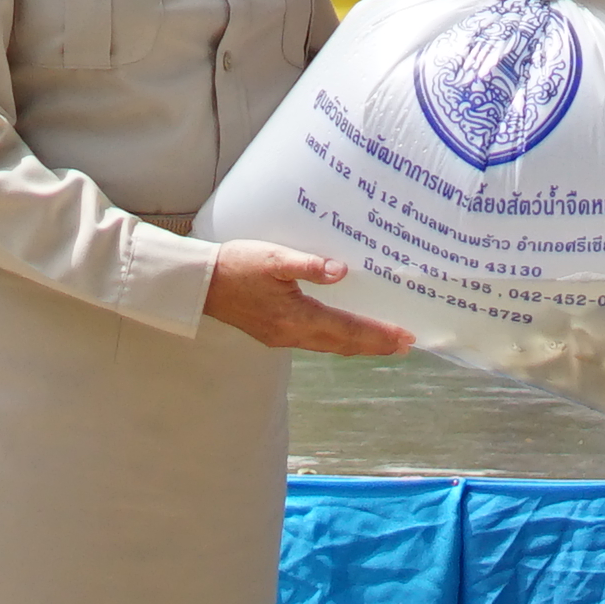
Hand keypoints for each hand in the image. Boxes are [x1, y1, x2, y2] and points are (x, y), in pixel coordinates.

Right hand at [200, 241, 416, 356]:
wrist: (198, 284)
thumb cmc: (234, 266)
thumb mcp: (273, 257)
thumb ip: (309, 265)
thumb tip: (341, 271)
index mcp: (296, 318)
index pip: (348, 330)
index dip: (379, 335)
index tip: (407, 337)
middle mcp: (292, 334)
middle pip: (343, 344)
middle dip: (376, 345)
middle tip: (406, 346)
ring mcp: (281, 337)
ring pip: (329, 346)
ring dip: (357, 345)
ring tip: (382, 343)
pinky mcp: (273, 333)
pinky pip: (315, 342)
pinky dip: (336, 340)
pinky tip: (341, 333)